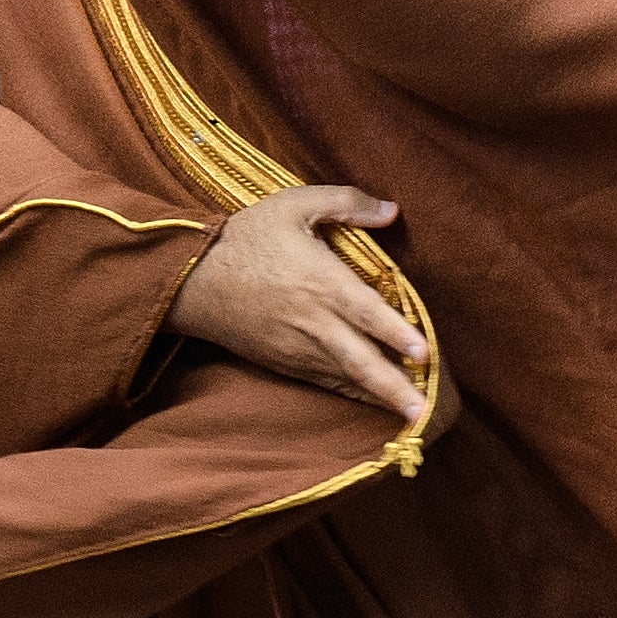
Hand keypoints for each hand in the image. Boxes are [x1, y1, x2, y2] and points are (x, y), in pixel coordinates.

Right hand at [165, 186, 427, 422]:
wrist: (191, 279)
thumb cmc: (246, 237)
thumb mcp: (293, 204)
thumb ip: (346, 202)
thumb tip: (392, 210)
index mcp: (321, 281)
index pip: (366, 312)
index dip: (396, 333)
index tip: (424, 353)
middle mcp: (313, 322)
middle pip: (360, 361)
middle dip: (393, 388)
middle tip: (423, 412)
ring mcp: (298, 348)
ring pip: (347, 378)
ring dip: (380, 396)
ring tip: (414, 415)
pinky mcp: (285, 362)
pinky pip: (327, 382)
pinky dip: (354, 394)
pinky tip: (377, 402)